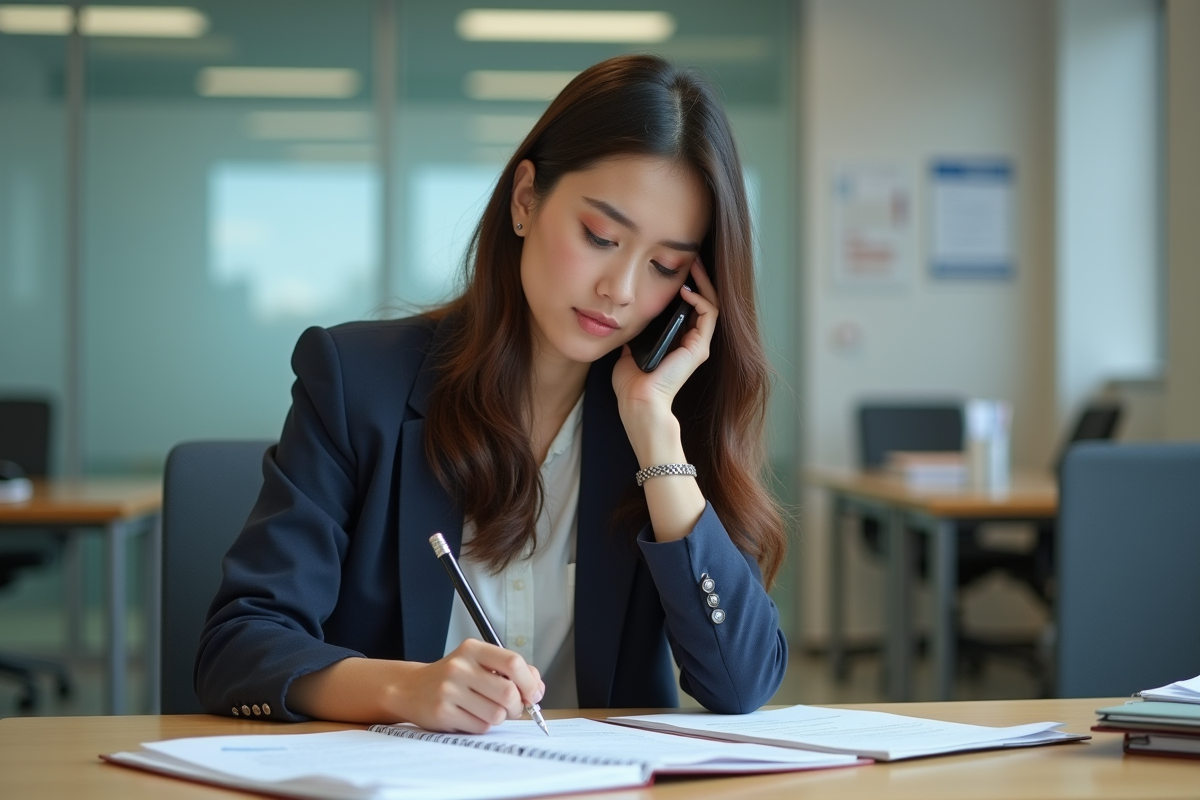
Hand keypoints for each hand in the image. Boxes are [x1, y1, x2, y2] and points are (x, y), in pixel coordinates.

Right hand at [397, 639, 544, 732]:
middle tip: (513, 708)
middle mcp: (460, 666)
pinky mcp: (442, 712)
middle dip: (517, 706)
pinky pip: (480, 727)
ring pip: (496, 714)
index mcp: (473, 649)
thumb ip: (511, 672)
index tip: (533, 694)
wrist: (412, 689)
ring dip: (500, 718)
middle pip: (508, 693)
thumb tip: (538, 689)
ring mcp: (449, 690)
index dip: (530, 682)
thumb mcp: (479, 663)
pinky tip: (471, 716)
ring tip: (488, 711)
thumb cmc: (454, 678)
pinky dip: (482, 726)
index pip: (513, 662)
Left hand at [611, 257, 718, 449]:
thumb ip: (635, 336)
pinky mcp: (699, 348)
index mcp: (676, 343)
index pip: (687, 308)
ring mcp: (697, 345)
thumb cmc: (632, 385)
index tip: (674, 268)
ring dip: (703, 282)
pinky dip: (700, 298)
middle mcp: (691, 342)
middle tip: (692, 256)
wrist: (638, 403)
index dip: (685, 286)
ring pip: (710, 304)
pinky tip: (686, 289)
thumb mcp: (629, 351)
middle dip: (698, 277)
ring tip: (694, 263)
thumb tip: (628, 320)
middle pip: (702, 301)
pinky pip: (708, 315)